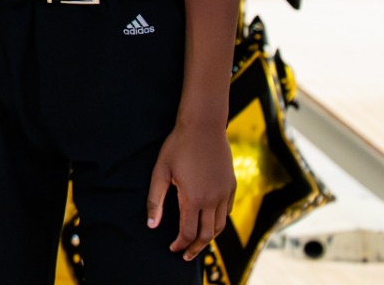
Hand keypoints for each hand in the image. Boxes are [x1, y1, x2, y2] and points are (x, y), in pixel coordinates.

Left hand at [147, 120, 233, 259]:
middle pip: (207, 234)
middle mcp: (212, 200)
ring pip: (220, 226)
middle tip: (186, 256)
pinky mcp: (232, 186)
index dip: (180, 245)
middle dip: (195, 248)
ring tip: (198, 243)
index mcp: (193, 198)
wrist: (203, 126)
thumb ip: (155, 200)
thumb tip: (151, 225)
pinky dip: (219, 221)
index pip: (188, 232)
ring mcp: (225, 193)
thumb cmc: (178, 147)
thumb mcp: (160, 172)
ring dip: (209, 237)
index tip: (173, 249)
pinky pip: (227, 211)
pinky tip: (209, 221)